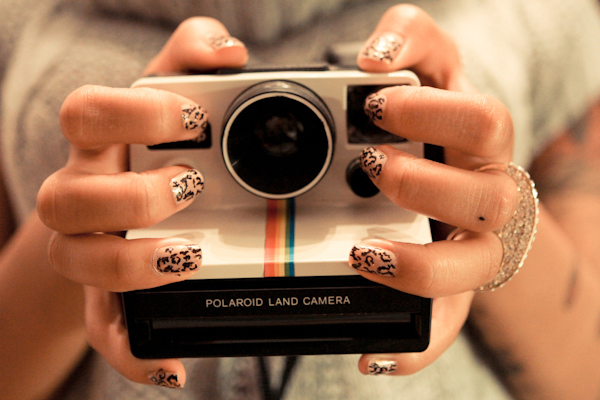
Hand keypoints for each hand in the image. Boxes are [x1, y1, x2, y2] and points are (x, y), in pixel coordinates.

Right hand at [36, 17, 247, 387]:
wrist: (124, 209)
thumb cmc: (150, 149)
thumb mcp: (169, 96)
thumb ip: (192, 59)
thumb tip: (224, 49)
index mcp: (98, 144)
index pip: (85, 116)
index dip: (132, 115)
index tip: (192, 119)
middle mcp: (82, 196)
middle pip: (68, 197)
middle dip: (133, 195)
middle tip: (191, 187)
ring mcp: (89, 251)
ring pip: (81, 263)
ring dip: (133, 265)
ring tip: (189, 255)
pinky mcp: (107, 298)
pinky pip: (107, 331)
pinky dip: (136, 352)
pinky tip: (173, 366)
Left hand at [351, 5, 517, 374]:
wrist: (451, 181)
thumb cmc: (433, 126)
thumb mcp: (430, 69)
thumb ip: (410, 39)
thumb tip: (375, 52)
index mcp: (482, 145)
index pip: (482, 122)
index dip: (432, 111)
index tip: (374, 100)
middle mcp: (487, 198)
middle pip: (484, 197)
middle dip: (423, 183)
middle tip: (370, 167)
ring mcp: (471, 251)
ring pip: (468, 268)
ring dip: (416, 266)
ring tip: (362, 250)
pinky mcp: (449, 294)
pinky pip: (441, 328)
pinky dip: (411, 348)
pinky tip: (370, 354)